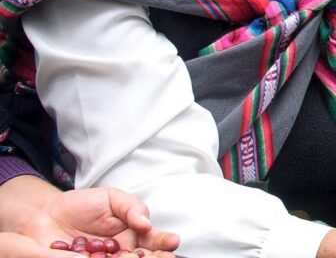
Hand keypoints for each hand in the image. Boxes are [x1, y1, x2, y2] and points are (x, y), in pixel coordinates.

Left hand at [7, 181, 178, 255]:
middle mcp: (123, 252)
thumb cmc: (83, 205)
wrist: (46, 214)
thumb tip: (147, 223)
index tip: (172, 241)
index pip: (155, 240)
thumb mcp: (112, 198)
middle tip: (164, 256)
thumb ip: (132, 207)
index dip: (165, 242)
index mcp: (134, 235)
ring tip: (137, 257)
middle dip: (157, 257)